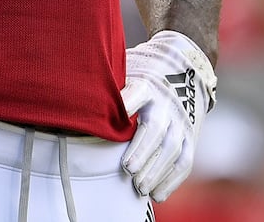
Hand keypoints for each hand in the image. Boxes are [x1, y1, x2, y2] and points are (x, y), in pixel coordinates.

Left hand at [120, 29, 216, 202]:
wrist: (183, 69)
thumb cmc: (142, 76)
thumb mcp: (126, 71)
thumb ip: (108, 88)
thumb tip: (75, 100)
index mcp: (146, 84)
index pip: (138, 91)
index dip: (129, 102)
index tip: (121, 113)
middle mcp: (165, 103)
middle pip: (156, 127)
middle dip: (143, 150)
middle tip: (128, 169)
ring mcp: (180, 121)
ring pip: (172, 148)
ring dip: (156, 169)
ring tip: (140, 186)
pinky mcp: (189, 137)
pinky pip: (184, 161)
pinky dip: (171, 180)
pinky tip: (156, 194)